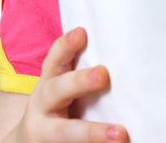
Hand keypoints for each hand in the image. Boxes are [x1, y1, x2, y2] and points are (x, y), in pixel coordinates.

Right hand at [4, 27, 129, 142]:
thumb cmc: (58, 108)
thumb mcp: (60, 88)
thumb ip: (79, 73)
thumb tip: (122, 50)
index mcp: (48, 84)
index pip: (54, 60)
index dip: (66, 45)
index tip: (82, 32)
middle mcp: (43, 106)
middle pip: (57, 91)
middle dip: (79, 82)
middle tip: (103, 74)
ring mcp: (46, 132)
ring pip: (65, 132)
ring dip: (93, 133)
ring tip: (120, 135)